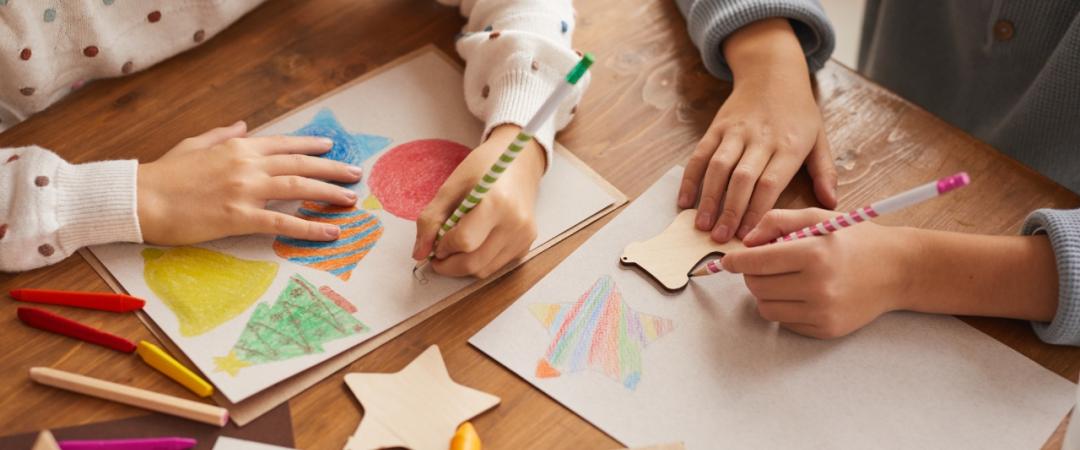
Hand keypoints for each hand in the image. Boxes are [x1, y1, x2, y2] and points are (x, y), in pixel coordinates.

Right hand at [137, 121, 362, 243]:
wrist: (138, 198)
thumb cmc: (163, 174)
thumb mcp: (194, 145)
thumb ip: (222, 136)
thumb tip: (242, 126)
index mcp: (237, 147)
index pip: (284, 144)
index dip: (311, 147)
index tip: (331, 148)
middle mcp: (247, 164)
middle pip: (300, 165)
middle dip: (331, 170)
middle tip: (355, 174)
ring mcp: (246, 190)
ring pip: (299, 189)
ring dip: (329, 194)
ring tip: (350, 200)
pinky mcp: (240, 217)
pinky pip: (284, 222)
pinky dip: (310, 227)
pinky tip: (330, 231)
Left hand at [412, 124, 543, 277]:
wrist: (519, 162)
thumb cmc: (484, 168)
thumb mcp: (452, 186)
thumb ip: (431, 219)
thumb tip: (419, 253)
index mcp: (497, 202)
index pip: (464, 241)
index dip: (443, 246)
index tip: (436, 241)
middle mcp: (516, 223)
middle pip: (474, 264)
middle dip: (448, 265)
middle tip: (437, 255)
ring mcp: (524, 237)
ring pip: (484, 271)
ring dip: (463, 266)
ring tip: (455, 247)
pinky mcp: (527, 245)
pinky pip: (496, 266)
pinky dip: (479, 262)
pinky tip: (475, 244)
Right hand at [678, 18, 836, 242]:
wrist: (772, 72)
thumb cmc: (798, 112)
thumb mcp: (819, 138)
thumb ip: (824, 171)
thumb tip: (831, 202)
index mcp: (789, 145)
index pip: (770, 183)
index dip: (756, 211)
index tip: (749, 237)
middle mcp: (760, 138)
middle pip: (742, 179)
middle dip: (730, 211)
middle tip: (722, 239)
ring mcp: (735, 132)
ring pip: (718, 168)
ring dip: (709, 199)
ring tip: (702, 226)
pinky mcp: (716, 128)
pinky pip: (700, 155)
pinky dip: (690, 179)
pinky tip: (684, 201)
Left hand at [720, 208, 913, 338]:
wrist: (898, 270)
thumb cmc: (855, 240)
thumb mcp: (818, 217)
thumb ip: (777, 221)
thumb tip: (746, 241)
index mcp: (814, 254)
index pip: (756, 262)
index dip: (735, 261)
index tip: (728, 260)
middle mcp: (818, 286)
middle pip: (756, 286)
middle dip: (753, 274)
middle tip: (765, 264)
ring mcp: (822, 312)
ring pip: (765, 308)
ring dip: (766, 292)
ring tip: (785, 278)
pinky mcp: (826, 331)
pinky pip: (784, 322)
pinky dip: (785, 308)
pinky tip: (802, 293)